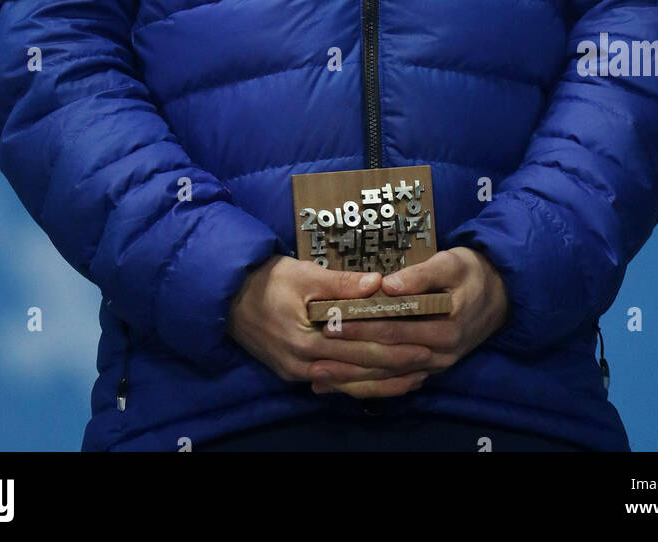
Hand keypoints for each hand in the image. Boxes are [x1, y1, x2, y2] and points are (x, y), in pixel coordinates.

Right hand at [226, 254, 435, 392]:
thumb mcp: (304, 274)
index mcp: (307, 339)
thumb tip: (379, 283)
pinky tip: (379, 382)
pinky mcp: (295, 373)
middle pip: (359, 369)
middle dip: (396, 367)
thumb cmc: (268, 280)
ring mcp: (298, 373)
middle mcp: (304, 365)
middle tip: (429, 362)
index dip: (394, 346)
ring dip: (382, 382)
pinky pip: (334, 383)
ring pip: (349, 383)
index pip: (361, 346)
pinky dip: (359, 383)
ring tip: (414, 378)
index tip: (424, 343)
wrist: (227, 297)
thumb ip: (341, 283)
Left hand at [309, 246, 510, 399]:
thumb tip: (388, 285)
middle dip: (349, 357)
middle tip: (316, 354)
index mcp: (444, 329)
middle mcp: (439, 355)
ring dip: (354, 380)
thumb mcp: (452, 263)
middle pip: (387, 357)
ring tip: (319, 378)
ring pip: (389, 377)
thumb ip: (421, 275)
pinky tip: (344, 388)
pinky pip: (397, 383)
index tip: (331, 322)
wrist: (501, 295)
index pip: (394, 329)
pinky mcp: (430, 369)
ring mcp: (435, 366)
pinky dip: (370, 387)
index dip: (362, 326)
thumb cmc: (471, 273)